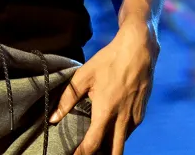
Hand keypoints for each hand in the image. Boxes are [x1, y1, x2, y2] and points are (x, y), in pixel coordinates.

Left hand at [50, 19, 159, 154]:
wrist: (139, 49)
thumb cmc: (109, 60)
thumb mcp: (85, 75)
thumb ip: (68, 98)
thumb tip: (53, 118)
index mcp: (106, 111)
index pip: (92, 145)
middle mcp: (122, 120)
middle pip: (113, 153)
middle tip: (87, 153)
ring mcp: (134, 118)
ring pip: (122, 144)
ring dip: (110, 148)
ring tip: (97, 145)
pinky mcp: (141, 114)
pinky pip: (129, 133)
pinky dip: (119, 137)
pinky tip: (110, 131)